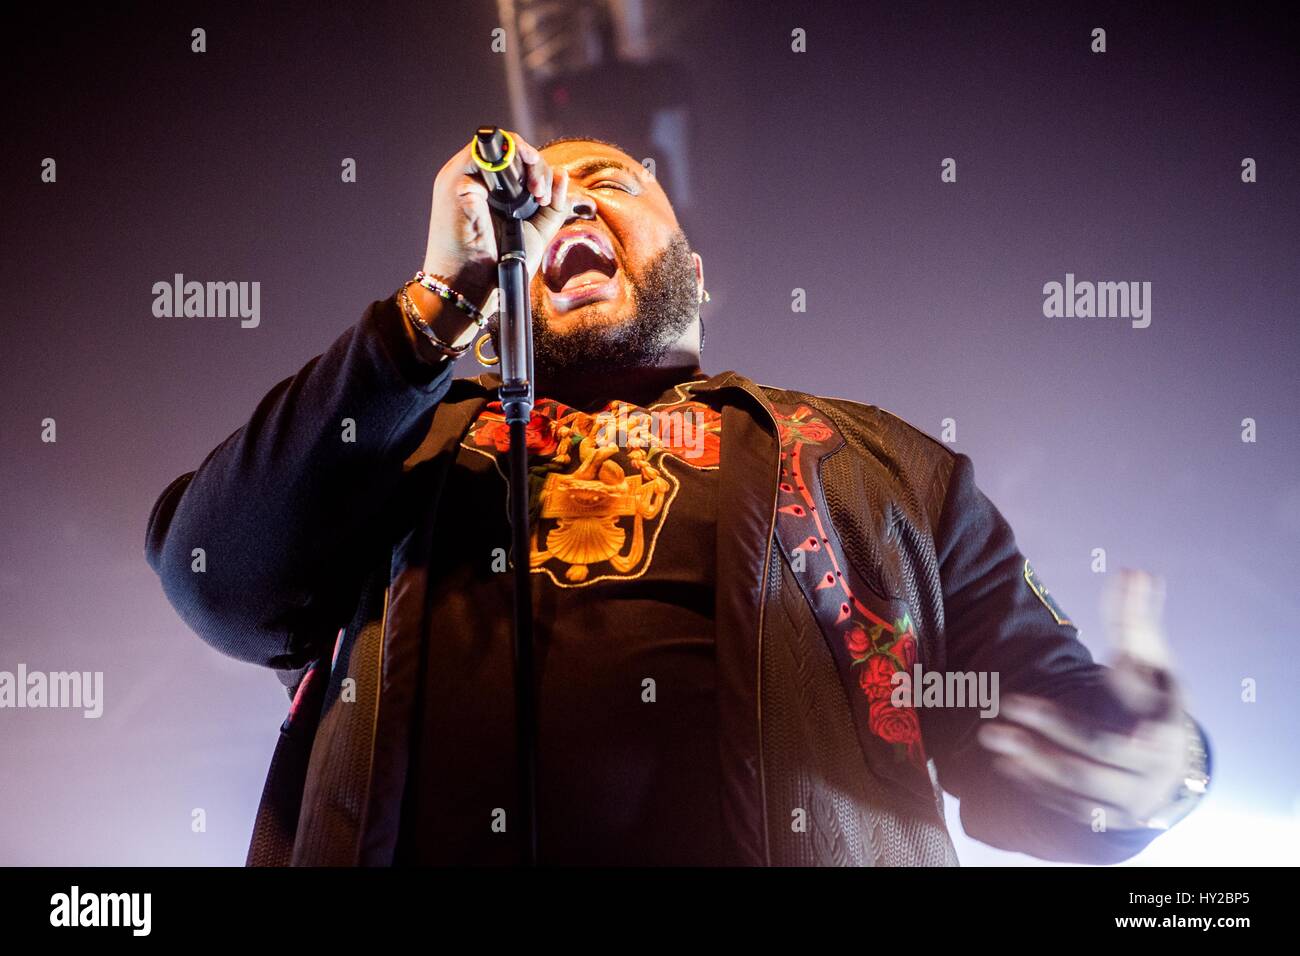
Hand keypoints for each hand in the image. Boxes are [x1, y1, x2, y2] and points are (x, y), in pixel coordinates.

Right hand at [421, 130, 572, 302]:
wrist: (473, 288)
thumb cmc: (498, 264)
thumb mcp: (535, 231)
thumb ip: (552, 205)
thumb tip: (563, 174)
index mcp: (488, 188)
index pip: (515, 159)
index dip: (535, 168)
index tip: (543, 197)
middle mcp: (473, 178)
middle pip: (512, 149)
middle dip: (536, 166)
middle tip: (542, 196)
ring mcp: (461, 177)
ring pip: (503, 145)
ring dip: (528, 161)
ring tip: (537, 194)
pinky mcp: (456, 182)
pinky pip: (485, 151)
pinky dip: (511, 159)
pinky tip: (526, 188)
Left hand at [978, 570, 1193, 829]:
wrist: (1168, 756)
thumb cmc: (1150, 695)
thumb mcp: (1149, 658)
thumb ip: (1136, 619)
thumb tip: (1137, 571)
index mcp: (1164, 729)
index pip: (1116, 729)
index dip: (1066, 721)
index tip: (1025, 703)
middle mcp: (1151, 771)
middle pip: (1091, 757)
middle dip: (1044, 733)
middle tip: (999, 710)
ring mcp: (1130, 799)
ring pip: (1075, 785)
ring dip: (1031, 761)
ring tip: (991, 735)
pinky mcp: (1107, 816)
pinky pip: (1067, 805)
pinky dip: (1036, 786)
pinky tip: (1005, 763)